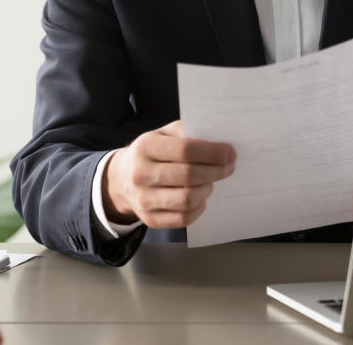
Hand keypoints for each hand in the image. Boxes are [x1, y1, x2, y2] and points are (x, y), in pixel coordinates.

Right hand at [103, 119, 234, 228]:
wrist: (121, 178)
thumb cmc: (151, 153)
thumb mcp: (162, 134)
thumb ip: (186, 133)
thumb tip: (219, 139)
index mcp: (145, 147)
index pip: (185, 150)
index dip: (212, 153)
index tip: (230, 153)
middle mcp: (141, 174)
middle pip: (189, 176)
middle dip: (216, 171)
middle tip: (229, 167)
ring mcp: (143, 199)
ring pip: (187, 199)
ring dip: (207, 189)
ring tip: (211, 181)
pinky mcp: (149, 219)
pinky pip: (183, 218)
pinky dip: (199, 208)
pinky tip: (200, 197)